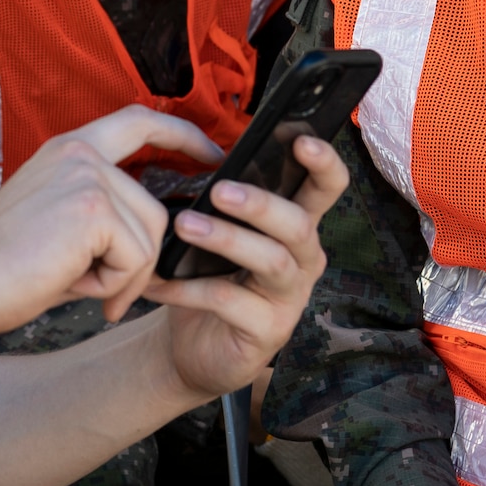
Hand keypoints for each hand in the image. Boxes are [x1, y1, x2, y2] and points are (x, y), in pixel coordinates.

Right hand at [0, 105, 221, 335]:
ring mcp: (86, 175)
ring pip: (150, 235)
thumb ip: (104, 216)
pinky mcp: (93, 208)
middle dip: (143, 260)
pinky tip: (75, 287)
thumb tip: (160, 236)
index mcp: (67, 149)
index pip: (139, 122)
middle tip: (110, 293)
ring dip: (123, 277)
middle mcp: (79, 152)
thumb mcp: (59, 227)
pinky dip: (114, 285)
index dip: (181, 134)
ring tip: (80, 288)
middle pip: (154, 207)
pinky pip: (137, 257)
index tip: (211, 153)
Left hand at [145, 133, 345, 398]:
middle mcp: (304, 260)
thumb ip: (223, 200)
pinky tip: (158, 283)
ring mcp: (290, 298)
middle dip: (261, 204)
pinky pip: (231, 303)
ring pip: (271, 262)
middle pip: (300, 225)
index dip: (324, 163)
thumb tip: (198, 154)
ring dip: (227, 240)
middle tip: (218, 190)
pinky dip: (190, 289)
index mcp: (297, 226)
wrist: (193, 345)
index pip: (327, 189)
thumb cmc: (211, 276)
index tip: (302, 140)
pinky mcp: (269, 331)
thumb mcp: (222, 234)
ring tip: (184, 226)